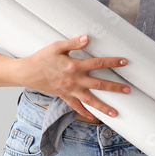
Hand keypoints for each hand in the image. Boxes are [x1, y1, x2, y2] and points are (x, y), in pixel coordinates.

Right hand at [11, 33, 129, 120]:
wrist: (27, 73)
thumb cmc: (41, 58)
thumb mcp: (56, 47)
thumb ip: (73, 43)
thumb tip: (87, 38)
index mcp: (74, 66)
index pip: (98, 64)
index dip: (112, 62)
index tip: (124, 62)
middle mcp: (74, 80)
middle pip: (99, 84)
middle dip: (114, 87)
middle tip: (128, 90)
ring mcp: (70, 90)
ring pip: (90, 100)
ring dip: (104, 107)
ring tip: (115, 113)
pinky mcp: (64, 96)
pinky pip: (76, 106)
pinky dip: (85, 112)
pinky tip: (94, 117)